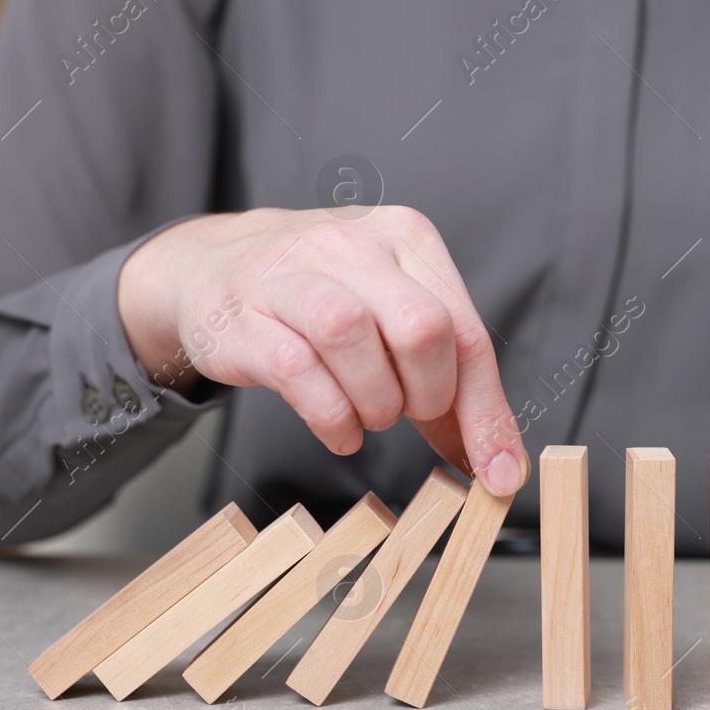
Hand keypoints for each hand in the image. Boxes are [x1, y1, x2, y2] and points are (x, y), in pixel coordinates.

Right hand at [117, 206, 527, 495]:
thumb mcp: (394, 320)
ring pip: (352, 336)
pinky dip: (330, 416)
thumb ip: (450, 385)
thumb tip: (500, 464)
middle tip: (408, 413)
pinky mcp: (242, 315)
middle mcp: (351, 243)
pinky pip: (297, 369)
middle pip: (421, 326)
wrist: (210, 268)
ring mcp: (290, 274)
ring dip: (374, 402)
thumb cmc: (320, 298)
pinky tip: (339, 428)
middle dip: (428, 395)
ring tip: (368, 416)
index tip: (499, 472)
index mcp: (407, 237)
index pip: (466, 330)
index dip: (486, 411)